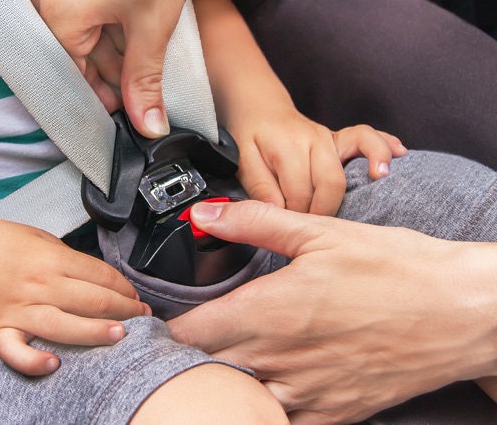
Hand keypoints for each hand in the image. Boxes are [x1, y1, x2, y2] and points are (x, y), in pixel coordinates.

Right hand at [0, 218, 149, 375]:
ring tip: (120, 337)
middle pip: (91, 300)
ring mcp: (17, 309)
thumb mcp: (37, 237)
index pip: (100, 275)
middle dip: (124, 310)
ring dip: (95, 333)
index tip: (137, 297)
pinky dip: (33, 361)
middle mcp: (38, 284)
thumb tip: (97, 277)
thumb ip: (66, 257)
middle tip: (143, 319)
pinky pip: (17, 352)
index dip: (125, 287)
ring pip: (64, 326)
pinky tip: (53, 365)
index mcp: (50, 258)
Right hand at [24, 0, 232, 137]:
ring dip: (106, 50)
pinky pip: (73, 11)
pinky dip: (100, 24)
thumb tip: (148, 127)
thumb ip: (143, 82)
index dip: (102, 101)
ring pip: (73, 35)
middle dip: (107, 75)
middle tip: (141, 89)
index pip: (70, 78)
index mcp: (55, 13)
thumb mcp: (153, 26)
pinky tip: (129, 23)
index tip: (126, 115)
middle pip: (68, 57)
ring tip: (142, 46)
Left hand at [168, 200, 496, 422]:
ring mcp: (307, 393)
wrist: (462, 312)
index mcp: (269, 311)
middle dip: (185, 358)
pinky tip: (262, 389)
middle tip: (179, 342)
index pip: (189, 333)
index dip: (163, 330)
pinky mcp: (335, 413)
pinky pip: (281, 422)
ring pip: (237, 399)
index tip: (154, 322)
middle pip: (204, 370)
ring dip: (220, 384)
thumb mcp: (321, 232)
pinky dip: (262, 409)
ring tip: (217, 365)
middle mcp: (280, 358)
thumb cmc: (396, 269)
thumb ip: (254, 222)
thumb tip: (204, 214)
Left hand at [230, 105, 406, 214]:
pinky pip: (369, 138)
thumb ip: (260, 188)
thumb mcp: (244, 161)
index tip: (290, 230)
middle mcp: (314, 140)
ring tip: (376, 185)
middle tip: (316, 228)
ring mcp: (331, 138)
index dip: (296, 215)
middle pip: (331, 181)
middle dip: (325, 210)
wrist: (261, 108)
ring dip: (364, 178)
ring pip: (355, 160)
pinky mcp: (342, 139)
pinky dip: (384, 146)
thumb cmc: (251, 137)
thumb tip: (276, 214)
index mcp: (287, 147)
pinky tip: (399, 156)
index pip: (300, 191)